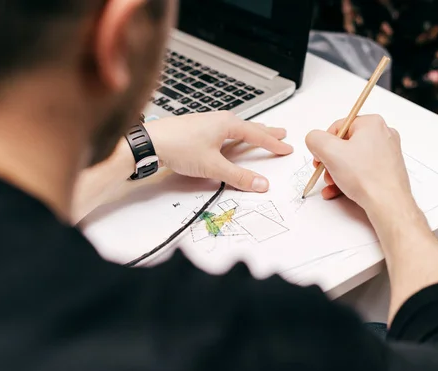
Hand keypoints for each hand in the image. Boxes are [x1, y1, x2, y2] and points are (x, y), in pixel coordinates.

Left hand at [146, 111, 292, 191]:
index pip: (257, 134)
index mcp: (227, 124)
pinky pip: (224, 131)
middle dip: (266, 132)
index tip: (286, 148)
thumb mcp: (213, 166)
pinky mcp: (197, 130)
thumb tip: (261, 184)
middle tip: (281, 133)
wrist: (150, 142)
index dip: (273, 143)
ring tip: (261, 134)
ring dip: (250, 132)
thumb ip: (238, 177)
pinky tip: (231, 139)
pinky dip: (234, 136)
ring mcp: (207, 124)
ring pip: (236, 128)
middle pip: (249, 127)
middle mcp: (219, 120)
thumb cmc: (179, 147)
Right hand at [305, 115, 415, 214]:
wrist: (389, 203)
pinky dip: (349, 179)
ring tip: (332, 185)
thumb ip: (315, 139)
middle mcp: (382, 135)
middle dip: (331, 161)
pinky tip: (338, 191)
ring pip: (353, 160)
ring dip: (337, 172)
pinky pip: (363, 170)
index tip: (320, 158)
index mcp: (371, 123)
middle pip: (345, 144)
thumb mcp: (329, 152)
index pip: (338, 127)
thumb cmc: (366, 177)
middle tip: (325, 173)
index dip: (324, 144)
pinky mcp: (388, 169)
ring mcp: (387, 153)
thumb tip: (314, 139)